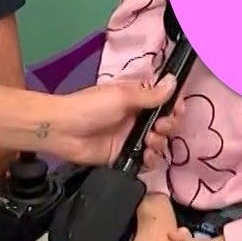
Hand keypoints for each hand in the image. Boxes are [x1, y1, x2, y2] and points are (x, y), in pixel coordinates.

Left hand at [0, 77, 178, 165]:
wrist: (64, 130)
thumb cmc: (91, 106)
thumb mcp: (123, 96)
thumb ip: (150, 94)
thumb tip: (173, 80)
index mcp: (136, 100)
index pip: (163, 103)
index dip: (174, 107)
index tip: (178, 110)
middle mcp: (136, 119)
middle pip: (165, 124)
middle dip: (168, 126)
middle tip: (159, 127)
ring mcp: (130, 138)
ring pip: (158, 143)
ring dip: (159, 143)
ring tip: (148, 141)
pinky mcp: (124, 156)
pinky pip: (146, 160)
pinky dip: (150, 159)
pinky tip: (145, 156)